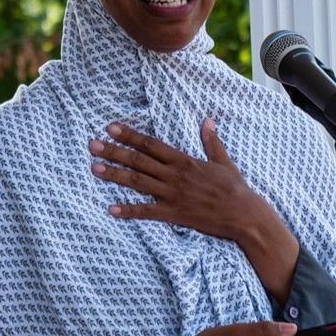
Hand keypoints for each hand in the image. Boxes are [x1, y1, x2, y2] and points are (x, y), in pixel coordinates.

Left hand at [88, 119, 300, 299]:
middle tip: (92, 145)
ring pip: (138, 183)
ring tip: (94, 169)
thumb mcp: (223, 161)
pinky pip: (147, 212)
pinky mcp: (174, 214)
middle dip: (114, 152)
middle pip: (138, 161)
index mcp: (185, 160)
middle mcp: (175, 175)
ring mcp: (173, 195)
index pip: (151, 145)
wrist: (244, 214)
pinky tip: (111, 209)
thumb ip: (211, 141)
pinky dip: (129, 211)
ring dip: (115, 176)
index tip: (111, 127)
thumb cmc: (235, 188)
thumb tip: (207, 121)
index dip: (130, 135)